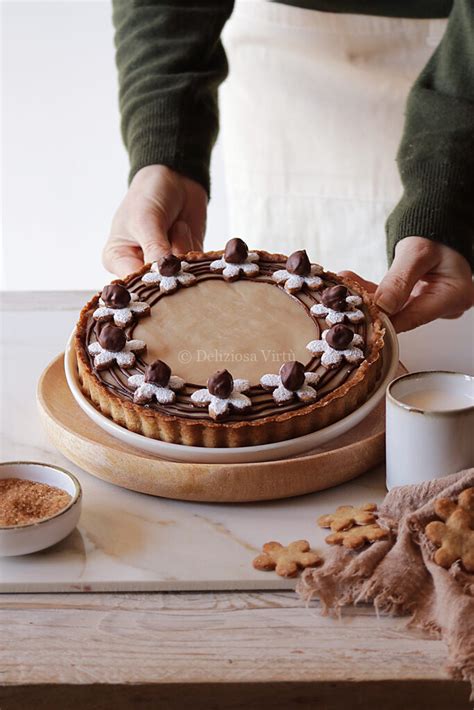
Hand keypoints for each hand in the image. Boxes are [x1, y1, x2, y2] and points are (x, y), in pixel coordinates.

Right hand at [103, 165, 207, 277]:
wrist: (176, 178)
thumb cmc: (149, 195)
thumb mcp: (146, 219)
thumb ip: (154, 248)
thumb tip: (163, 274)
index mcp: (118, 259)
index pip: (129, 285)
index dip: (147, 284)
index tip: (162, 272)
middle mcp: (139, 268)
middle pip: (158, 284)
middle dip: (170, 264)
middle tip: (171, 233)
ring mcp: (165, 268)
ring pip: (181, 275)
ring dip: (184, 249)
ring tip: (175, 225)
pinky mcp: (187, 265)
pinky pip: (197, 269)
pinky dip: (196, 251)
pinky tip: (184, 229)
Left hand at [339, 237, 472, 331]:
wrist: (439, 228)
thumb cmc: (435, 234)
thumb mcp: (417, 252)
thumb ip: (399, 280)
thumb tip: (383, 306)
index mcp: (453, 297)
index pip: (413, 318)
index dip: (383, 321)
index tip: (357, 319)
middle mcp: (446, 306)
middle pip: (402, 316)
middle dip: (371, 308)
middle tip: (343, 300)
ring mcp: (432, 306)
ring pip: (394, 310)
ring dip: (368, 299)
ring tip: (342, 289)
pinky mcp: (419, 302)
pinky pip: (393, 302)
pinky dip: (374, 294)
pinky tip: (352, 285)